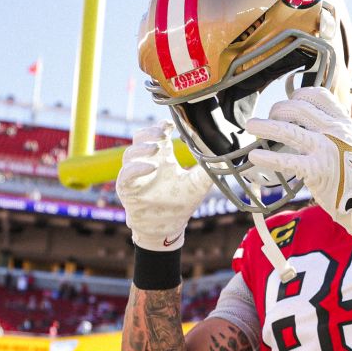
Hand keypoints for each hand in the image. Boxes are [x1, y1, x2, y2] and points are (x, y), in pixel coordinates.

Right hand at [116, 124, 213, 250]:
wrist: (167, 227)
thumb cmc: (181, 202)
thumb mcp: (198, 184)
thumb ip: (208, 170)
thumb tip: (225, 156)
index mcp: (163, 156)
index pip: (158, 133)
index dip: (162, 126)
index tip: (172, 123)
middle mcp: (147, 161)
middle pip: (140, 138)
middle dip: (149, 132)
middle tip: (162, 132)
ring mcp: (135, 174)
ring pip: (130, 153)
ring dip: (142, 148)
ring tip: (157, 147)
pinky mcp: (127, 188)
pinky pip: (126, 175)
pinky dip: (137, 168)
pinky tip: (151, 167)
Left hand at [246, 88, 351, 237]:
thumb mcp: (349, 142)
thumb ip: (331, 129)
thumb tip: (305, 118)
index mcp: (343, 122)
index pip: (318, 95)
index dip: (299, 95)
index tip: (289, 101)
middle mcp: (335, 132)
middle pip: (299, 108)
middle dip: (278, 110)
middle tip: (267, 119)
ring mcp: (326, 150)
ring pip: (290, 130)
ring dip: (266, 126)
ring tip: (251, 126)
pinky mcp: (317, 170)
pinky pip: (288, 160)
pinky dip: (268, 158)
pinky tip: (255, 156)